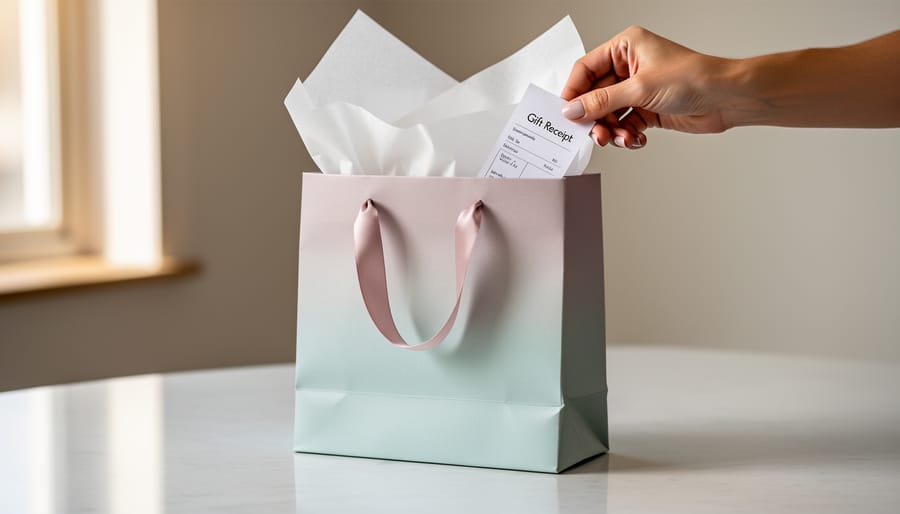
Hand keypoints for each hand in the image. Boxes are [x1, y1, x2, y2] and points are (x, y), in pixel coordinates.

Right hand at [561, 26, 733, 148]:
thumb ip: (601, 102)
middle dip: (595, 118)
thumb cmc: (693, 77)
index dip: (574, 92)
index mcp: (626, 47)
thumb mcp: (639, 88)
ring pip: (609, 114)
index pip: (586, 69)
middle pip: (595, 96)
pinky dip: (627, 135)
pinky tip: (636, 139)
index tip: (567, 113)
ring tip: (620, 139)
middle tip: (596, 134)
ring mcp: (638, 89)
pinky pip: (625, 125)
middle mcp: (629, 67)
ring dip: (612, 130)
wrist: (727, 98)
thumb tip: (573, 110)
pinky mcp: (647, 109)